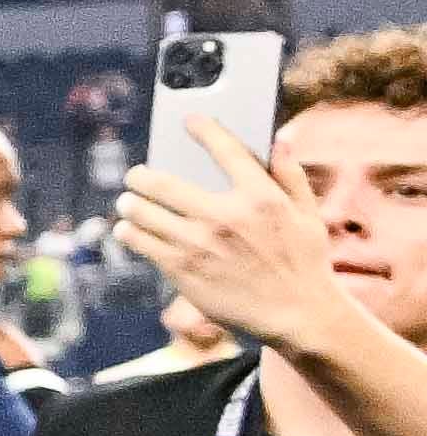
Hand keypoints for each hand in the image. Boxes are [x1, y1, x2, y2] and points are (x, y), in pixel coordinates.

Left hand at [118, 120, 364, 358]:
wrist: (299, 315)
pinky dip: (130, 233)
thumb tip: (281, 139)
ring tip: (127, 203)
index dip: (204, 130)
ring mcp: (200, 245)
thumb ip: (290, 175)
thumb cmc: (305, 262)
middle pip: (164, 184)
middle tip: (135, 175)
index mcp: (260, 198)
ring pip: (145, 214)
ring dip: (130, 205)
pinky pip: (143, 245)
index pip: (226, 150)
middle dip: (141, 176)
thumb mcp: (308, 215)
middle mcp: (225, 217)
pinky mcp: (183, 271)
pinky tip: (127, 229)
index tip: (190, 121)